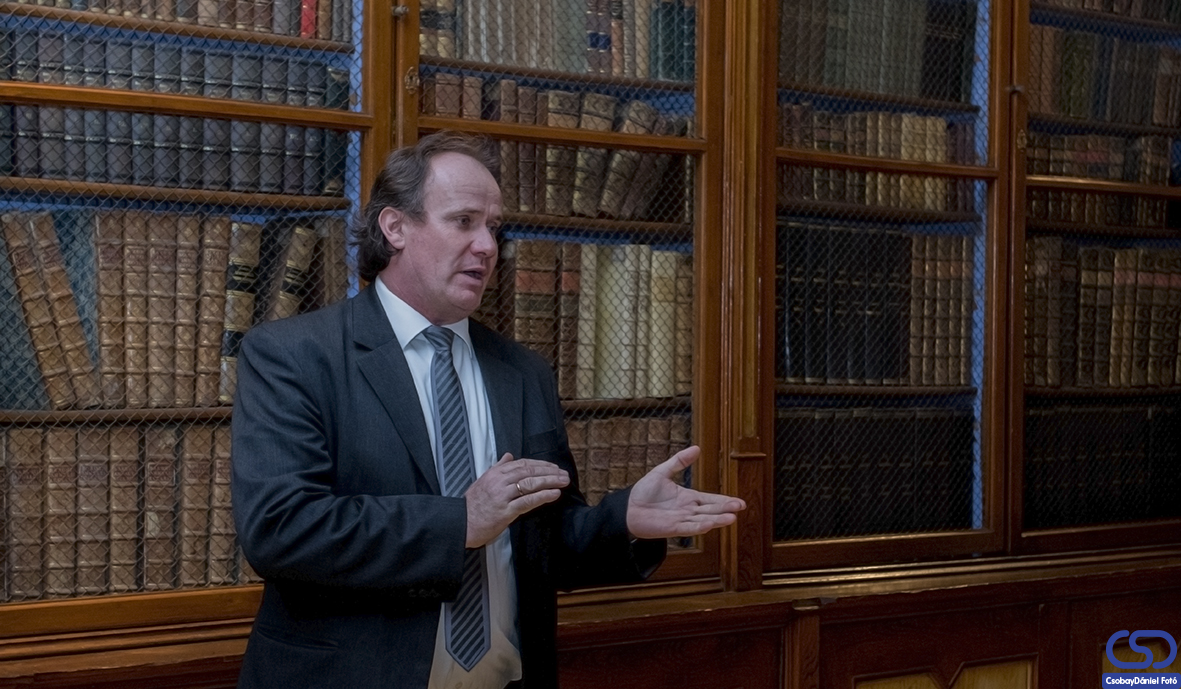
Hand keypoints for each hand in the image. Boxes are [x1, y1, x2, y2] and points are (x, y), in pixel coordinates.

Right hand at [464, 453, 569, 547]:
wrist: (462, 523)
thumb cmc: (473, 505)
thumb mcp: (483, 480)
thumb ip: (497, 467)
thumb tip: (508, 455)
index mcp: (495, 473)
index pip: (522, 464)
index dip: (540, 464)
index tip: (553, 466)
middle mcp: (499, 482)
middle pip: (529, 472)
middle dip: (549, 472)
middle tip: (563, 473)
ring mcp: (502, 496)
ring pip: (530, 484)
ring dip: (550, 482)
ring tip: (563, 481)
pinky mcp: (505, 511)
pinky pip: (527, 501)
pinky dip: (542, 496)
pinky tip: (554, 494)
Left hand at [626, 445, 745, 539]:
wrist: (628, 508)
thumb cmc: (644, 492)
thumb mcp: (662, 472)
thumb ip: (679, 461)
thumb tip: (696, 448)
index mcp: (688, 498)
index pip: (711, 499)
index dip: (725, 500)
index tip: (740, 502)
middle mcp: (688, 510)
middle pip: (711, 510)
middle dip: (725, 508)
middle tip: (740, 506)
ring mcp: (682, 520)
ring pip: (703, 520)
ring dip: (717, 519)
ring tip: (732, 517)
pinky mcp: (672, 528)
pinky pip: (688, 528)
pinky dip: (699, 527)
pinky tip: (709, 524)